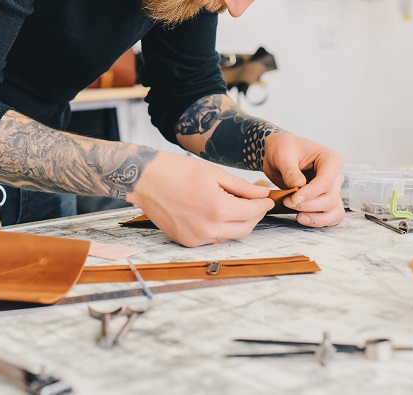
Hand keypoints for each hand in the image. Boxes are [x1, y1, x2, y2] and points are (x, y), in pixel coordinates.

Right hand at [127, 151, 274, 246]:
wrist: (145, 179)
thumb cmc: (176, 171)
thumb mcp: (214, 173)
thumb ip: (242, 187)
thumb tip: (262, 193)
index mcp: (217, 208)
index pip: (252, 212)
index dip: (263, 205)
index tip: (267, 198)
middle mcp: (207, 228)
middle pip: (245, 229)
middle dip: (254, 216)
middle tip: (256, 203)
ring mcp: (195, 238)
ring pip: (229, 235)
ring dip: (237, 223)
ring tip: (234, 206)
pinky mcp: (186, 241)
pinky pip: (212, 238)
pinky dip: (219, 228)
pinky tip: (215, 213)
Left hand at [263, 132, 344, 227]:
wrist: (278, 155)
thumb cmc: (283, 149)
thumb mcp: (283, 154)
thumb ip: (290, 170)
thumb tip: (298, 186)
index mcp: (330, 159)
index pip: (326, 180)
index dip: (311, 193)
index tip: (293, 198)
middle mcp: (335, 175)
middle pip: (330, 198)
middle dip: (309, 205)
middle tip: (288, 202)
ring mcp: (332, 189)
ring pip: (334, 210)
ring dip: (317, 217)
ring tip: (298, 217)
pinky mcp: (325, 200)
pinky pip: (331, 216)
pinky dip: (320, 221)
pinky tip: (303, 218)